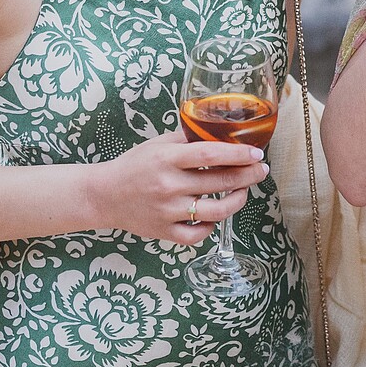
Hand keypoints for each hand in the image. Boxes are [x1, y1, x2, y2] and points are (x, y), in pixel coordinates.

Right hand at [86, 131, 268, 246]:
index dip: (238, 154)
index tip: (257, 153)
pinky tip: (214, 215)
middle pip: (219, 182)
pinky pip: (199, 234)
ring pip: (216, 211)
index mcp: (167, 159)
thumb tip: (220, 132)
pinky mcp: (165, 232)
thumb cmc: (134, 166)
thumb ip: (187, 138)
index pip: (211, 154)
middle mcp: (169, 186)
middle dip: (247, 176)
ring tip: (242, 192)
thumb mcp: (158, 144)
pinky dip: (212, 226)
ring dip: (237, 201)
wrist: (104, 195)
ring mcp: (168, 212)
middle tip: (260, 170)